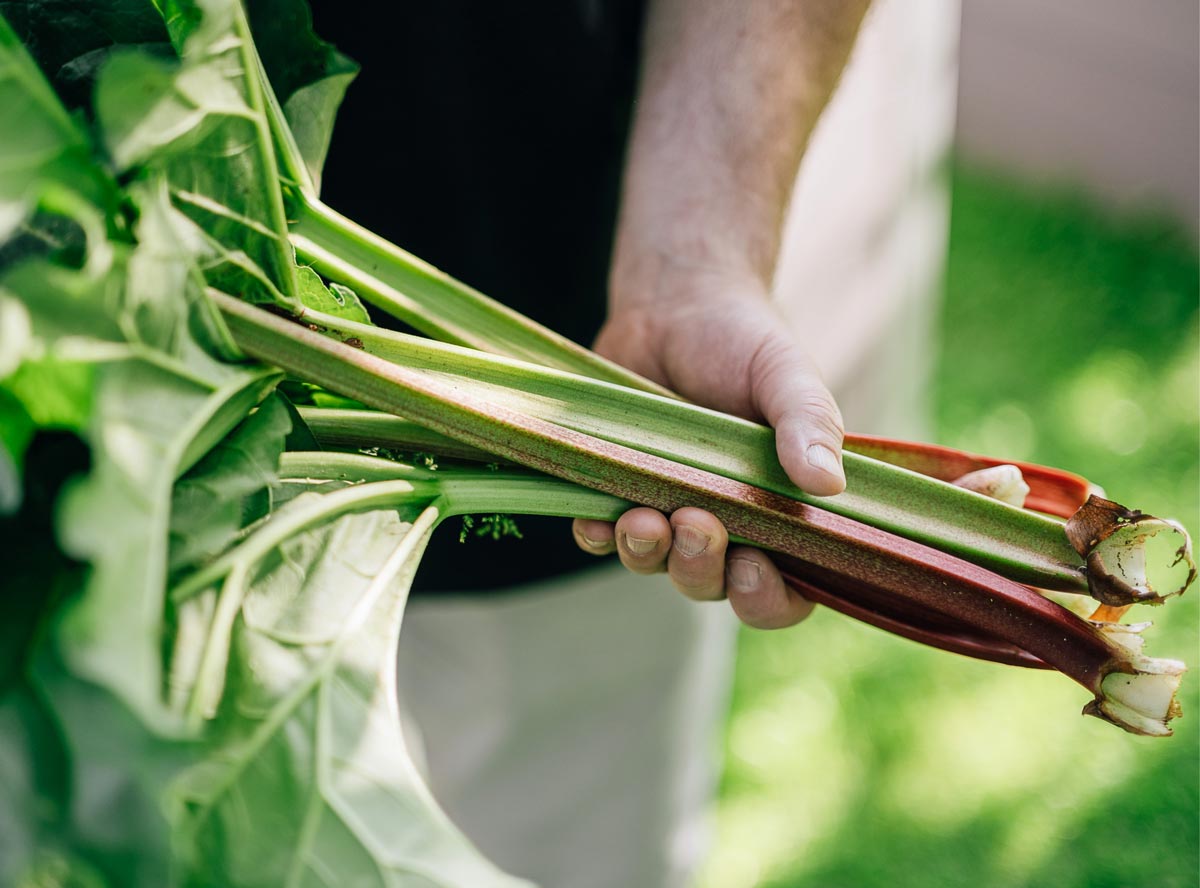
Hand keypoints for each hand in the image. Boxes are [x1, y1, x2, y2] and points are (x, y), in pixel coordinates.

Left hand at [572, 269, 844, 628]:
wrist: (676, 303)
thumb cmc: (745, 342)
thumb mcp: (788, 376)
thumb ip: (811, 425)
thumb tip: (829, 484)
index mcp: (781, 510)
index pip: (786, 589)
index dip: (770, 599)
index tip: (756, 567)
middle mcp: (726, 522)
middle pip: (713, 585)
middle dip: (702, 569)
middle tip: (698, 524)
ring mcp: (667, 508)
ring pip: (655, 565)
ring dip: (647, 554)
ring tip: (643, 518)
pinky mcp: (616, 489)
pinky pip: (600, 535)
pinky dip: (596, 534)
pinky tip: (595, 516)